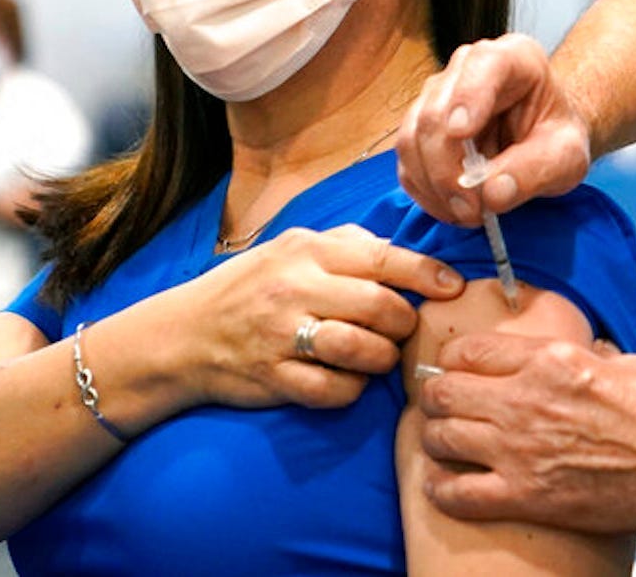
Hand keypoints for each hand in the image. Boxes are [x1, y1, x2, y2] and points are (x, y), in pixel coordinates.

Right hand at [163, 223, 464, 413]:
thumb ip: (346, 244)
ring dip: (383, 358)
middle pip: (380, 307)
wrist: (183, 334)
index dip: (426, 274)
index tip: (452, 286)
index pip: (382, 258)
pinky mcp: (273, 378)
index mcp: (306, 251)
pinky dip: (351, 390)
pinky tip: (349, 380)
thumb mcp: (292, 247)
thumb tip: (399, 249)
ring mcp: (281, 335)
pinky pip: (333, 391)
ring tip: (380, 356)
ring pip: (361, 351)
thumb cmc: (252, 286)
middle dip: (404, 323)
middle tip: (403, 329)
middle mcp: (295, 288)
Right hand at [397, 34, 592, 224]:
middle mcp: (467, 68)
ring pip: (412, 138)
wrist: (543, 141)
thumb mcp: (567, 157)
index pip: (484, 64)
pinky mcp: (420, 128)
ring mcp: (438, 96)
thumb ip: (536, 170)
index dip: (467, 97)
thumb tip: (492, 193)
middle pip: (436, 112)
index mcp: (514, 58)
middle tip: (472, 209)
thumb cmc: (556, 138)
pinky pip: (407, 161)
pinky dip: (426, 191)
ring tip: (468, 213)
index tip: (461, 132)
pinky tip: (452, 207)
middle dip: (447, 168)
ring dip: (434, 185)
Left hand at [417, 332, 635, 531]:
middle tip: (440, 405)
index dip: (455, 360)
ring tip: (442, 442)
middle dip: (436, 396)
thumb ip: (585, 356)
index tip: (455, 368)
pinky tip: (446, 485)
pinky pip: (456, 493)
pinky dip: (442, 488)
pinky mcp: (526, 496)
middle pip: (444, 391)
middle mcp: (526, 400)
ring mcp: (521, 451)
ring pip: (440, 438)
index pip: (471, 351)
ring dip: (435, 439)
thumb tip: (582, 353)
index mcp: (550, 361)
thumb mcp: (622, 361)